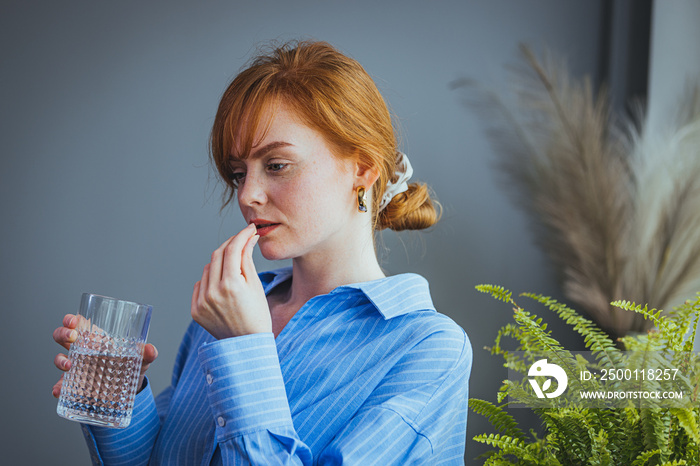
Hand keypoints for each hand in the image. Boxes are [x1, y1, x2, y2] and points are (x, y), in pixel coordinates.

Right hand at [52, 313, 157, 397]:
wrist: (129, 390)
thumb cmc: (132, 367)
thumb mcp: (141, 359)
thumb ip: (148, 354)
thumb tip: (150, 349)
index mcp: (97, 338)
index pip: (78, 323)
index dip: (71, 319)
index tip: (73, 320)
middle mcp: (83, 350)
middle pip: (63, 336)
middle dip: (63, 333)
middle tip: (72, 337)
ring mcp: (77, 367)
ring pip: (60, 358)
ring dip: (60, 360)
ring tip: (69, 365)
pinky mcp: (76, 384)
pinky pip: (62, 384)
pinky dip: (58, 387)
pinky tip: (58, 391)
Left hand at [191, 223, 270, 338]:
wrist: (247, 345)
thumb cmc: (257, 316)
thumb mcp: (255, 285)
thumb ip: (247, 259)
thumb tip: (248, 238)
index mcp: (231, 284)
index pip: (232, 249)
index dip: (241, 236)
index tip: (249, 230)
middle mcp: (213, 292)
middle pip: (218, 254)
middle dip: (230, 245)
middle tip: (241, 242)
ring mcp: (201, 302)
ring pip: (208, 268)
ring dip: (220, 263)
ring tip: (234, 271)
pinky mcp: (195, 310)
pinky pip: (200, 285)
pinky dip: (210, 280)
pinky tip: (222, 286)